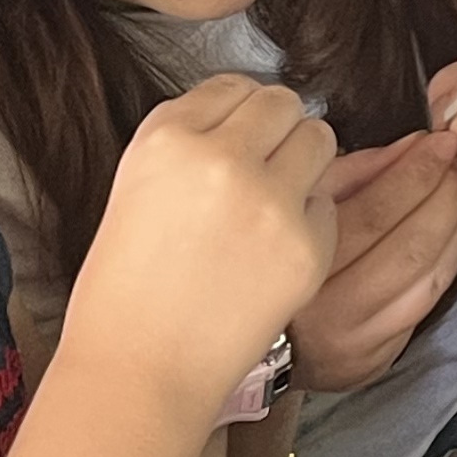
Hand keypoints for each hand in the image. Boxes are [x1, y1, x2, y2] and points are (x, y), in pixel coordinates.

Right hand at [64, 75, 337, 410]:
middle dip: (278, 131)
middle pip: (282, 104)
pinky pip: (329, 203)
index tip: (236, 140)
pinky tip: (273, 251)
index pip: (231, 86)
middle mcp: (220, 157)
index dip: (238, 115)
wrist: (139, 369)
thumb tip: (249, 116)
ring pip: (320, 139)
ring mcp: (269, 200)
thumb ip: (189, 141)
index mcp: (166, 136)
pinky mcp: (305, 245)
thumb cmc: (127, 287)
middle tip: (262, 170)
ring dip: (303, 163)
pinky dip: (310, 219)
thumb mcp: (136, 185)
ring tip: (273, 204)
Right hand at [286, 133, 456, 391]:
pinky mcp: (376, 356)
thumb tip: (412, 147)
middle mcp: (327, 307)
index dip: (417, 172)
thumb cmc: (281, 253)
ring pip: (428, 276)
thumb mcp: (302, 201)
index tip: (439, 141)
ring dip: (455, 225)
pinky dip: (450, 259)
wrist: (263, 335)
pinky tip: (452, 231)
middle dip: (445, 195)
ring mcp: (356, 337)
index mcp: (301, 260)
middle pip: (410, 244)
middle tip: (456, 163)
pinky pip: (428, 301)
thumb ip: (357, 171)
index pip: (376, 212)